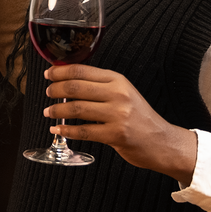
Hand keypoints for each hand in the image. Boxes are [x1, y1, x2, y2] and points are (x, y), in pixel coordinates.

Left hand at [43, 64, 197, 184]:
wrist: (162, 141)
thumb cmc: (140, 117)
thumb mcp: (124, 93)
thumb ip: (100, 86)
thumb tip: (68, 80)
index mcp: (118, 80)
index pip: (81, 70)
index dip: (60, 71)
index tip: (48, 74)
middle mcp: (118, 94)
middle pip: (75, 87)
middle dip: (55, 89)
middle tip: (48, 92)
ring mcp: (117, 115)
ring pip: (76, 108)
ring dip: (57, 110)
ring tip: (49, 112)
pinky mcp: (116, 135)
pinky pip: (83, 131)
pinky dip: (66, 131)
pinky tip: (58, 130)